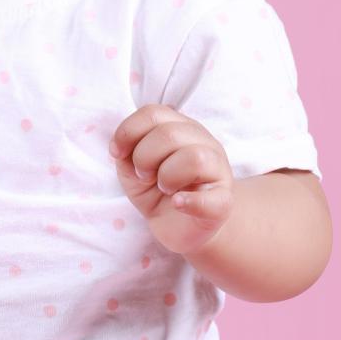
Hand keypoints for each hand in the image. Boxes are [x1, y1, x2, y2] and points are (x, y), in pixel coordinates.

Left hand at [108, 103, 233, 257]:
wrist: (182, 226)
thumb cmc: (159, 190)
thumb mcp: (133, 168)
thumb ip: (126, 151)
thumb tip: (120, 146)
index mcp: (182, 129)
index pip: (154, 113)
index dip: (128, 131)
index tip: (117, 153)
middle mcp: (204, 143)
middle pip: (170, 134)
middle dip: (144, 158)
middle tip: (145, 176)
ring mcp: (218, 171)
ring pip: (195, 157)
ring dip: (167, 176)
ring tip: (165, 188)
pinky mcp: (223, 202)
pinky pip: (213, 198)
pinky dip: (190, 201)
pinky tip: (177, 203)